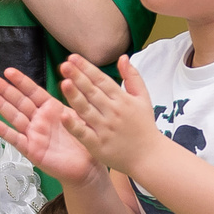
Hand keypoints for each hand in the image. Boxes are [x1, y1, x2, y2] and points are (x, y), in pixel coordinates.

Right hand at [0, 67, 103, 186]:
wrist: (87, 166)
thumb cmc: (84, 140)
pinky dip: (5, 132)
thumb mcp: (80, 116)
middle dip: (6, 90)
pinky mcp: (31, 150)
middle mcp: (39, 120)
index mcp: (51, 108)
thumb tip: (69, 81)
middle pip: (20, 102)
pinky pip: (16, 140)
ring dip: (2, 106)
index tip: (9, 71)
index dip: (21, 81)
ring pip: (15, 117)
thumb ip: (74, 100)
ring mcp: (34, 134)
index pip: (33, 91)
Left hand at [57, 54, 163, 173]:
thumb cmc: (144, 126)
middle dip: (78, 77)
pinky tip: (64, 115)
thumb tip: (123, 57)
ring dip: (74, 96)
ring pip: (86, 110)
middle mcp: (113, 112)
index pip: (101, 80)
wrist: (150, 157)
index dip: (87, 68)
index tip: (73, 57)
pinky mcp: (98, 145)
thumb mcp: (143, 98)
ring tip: (64, 82)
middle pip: (92, 92)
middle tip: (65, 65)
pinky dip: (74, 125)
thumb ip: (133, 77)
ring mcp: (105, 129)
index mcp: (122, 100)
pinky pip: (83, 133)